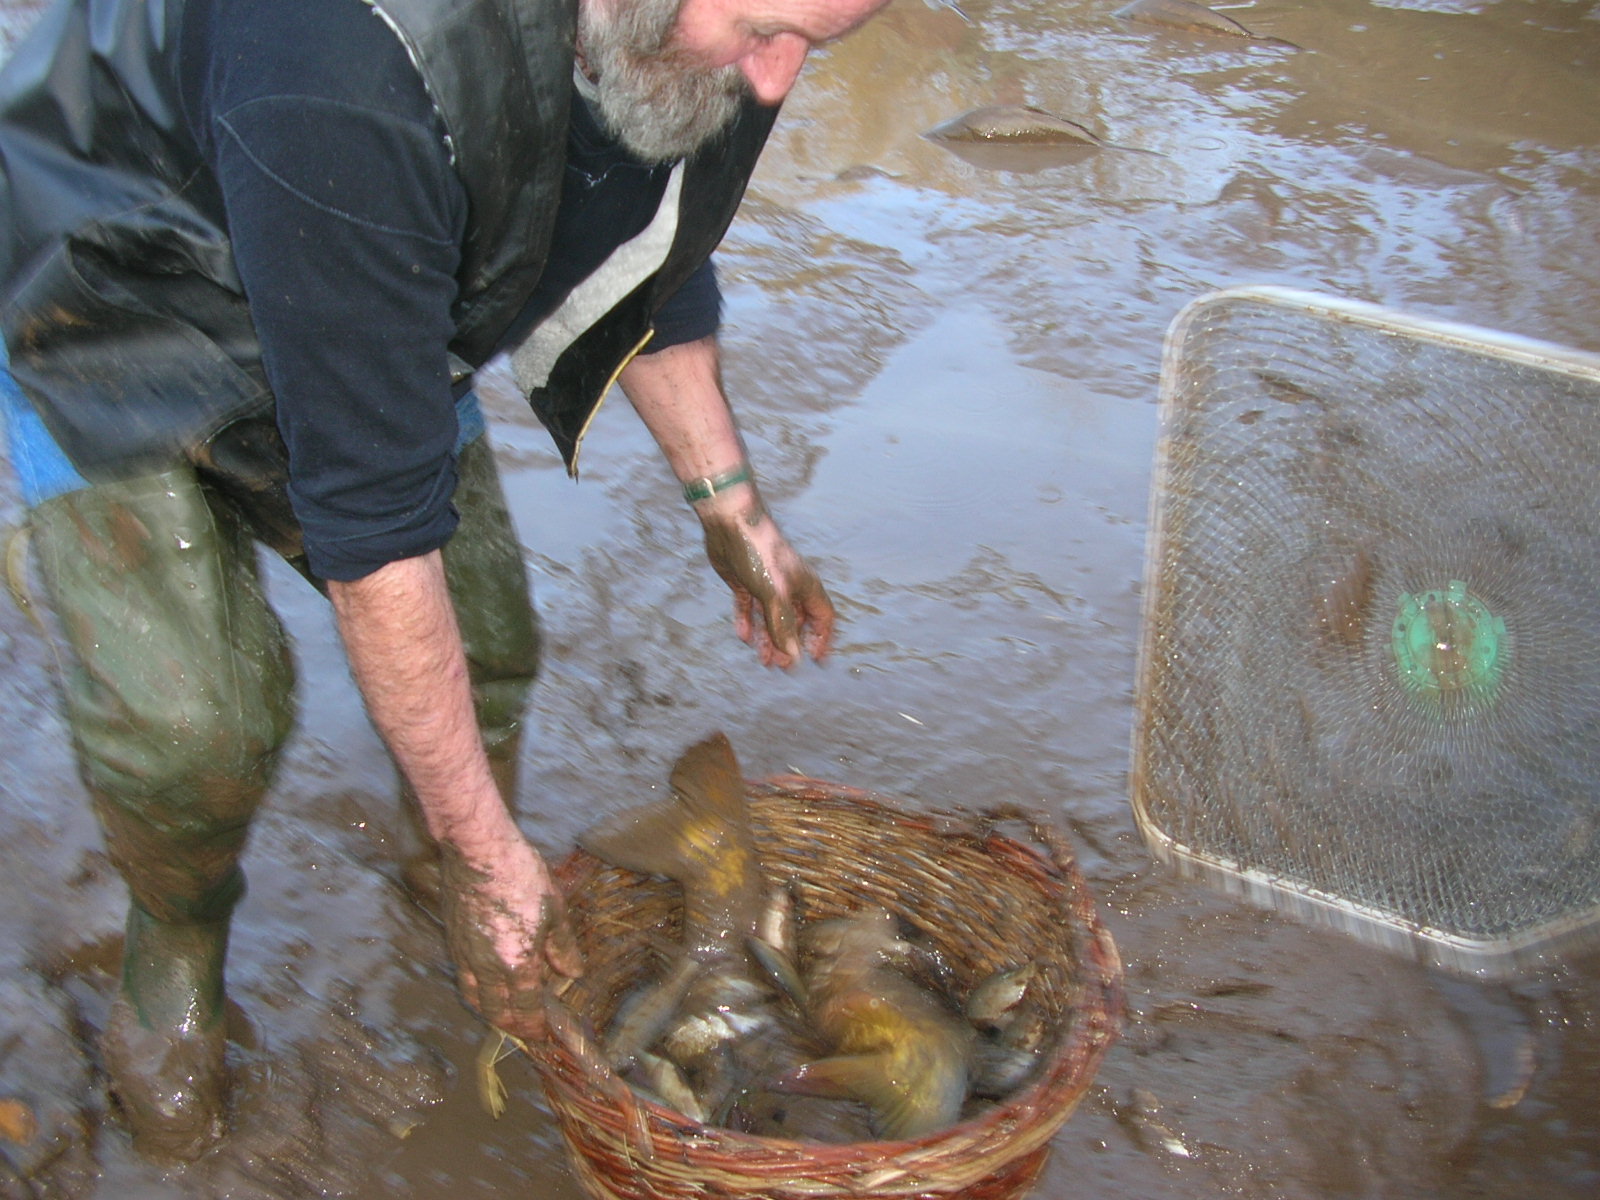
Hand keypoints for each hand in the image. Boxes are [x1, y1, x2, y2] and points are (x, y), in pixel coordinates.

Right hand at [438, 837, 583, 1040]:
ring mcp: (465, 955)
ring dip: (490, 1012)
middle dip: (512, 1026)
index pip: (526, 1008)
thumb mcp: (553, 909)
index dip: (535, 1026)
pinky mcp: (452, 941)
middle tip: (526, 1030)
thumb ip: (562, 947)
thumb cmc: (521, 874)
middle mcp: (487, 967)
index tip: (543, 1034)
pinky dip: (475, 990)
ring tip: (504, 1013)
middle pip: (496, 1011)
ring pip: (474, 998)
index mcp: (517, 962)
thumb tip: (572, 974)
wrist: (478, 851)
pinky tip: (485, 983)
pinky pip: (463, 978)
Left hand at [697, 486, 835, 667]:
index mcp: (805, 587)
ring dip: (769, 639)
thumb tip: (794, 658)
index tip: (816, 659)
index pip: (823, 617)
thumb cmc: (760, 555)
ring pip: (771, 619)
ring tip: (763, 660)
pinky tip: (743, 636)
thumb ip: (783, 627)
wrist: (731, 524)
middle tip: (780, 665)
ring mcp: (767, 584)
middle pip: (795, 622)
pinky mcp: (745, 582)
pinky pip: (749, 608)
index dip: (822, 638)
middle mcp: (789, 586)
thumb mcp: (774, 596)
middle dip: (790, 645)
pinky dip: (748, 622)